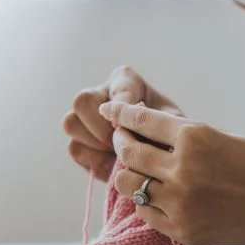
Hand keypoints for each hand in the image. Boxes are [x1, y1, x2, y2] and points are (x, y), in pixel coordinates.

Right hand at [62, 65, 184, 181]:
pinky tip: (112, 163)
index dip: (121, 106)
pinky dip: (94, 159)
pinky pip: (75, 148)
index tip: (127, 124)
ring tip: (117, 153)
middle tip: (121, 142)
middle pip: (82, 100)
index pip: (117, 87)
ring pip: (71, 123)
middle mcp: (100, 94)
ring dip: (95, 142)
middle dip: (101, 127)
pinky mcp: (79, 143)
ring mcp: (85, 119)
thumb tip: (119, 125)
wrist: (164, 162)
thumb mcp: (173, 124)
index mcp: (125, 81)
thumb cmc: (171, 135)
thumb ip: (155, 119)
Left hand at [98, 101, 244, 244]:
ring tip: (139, 171)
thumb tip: (142, 129)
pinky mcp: (182, 229)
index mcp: (194, 137)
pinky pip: (144, 212)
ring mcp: (180, 202)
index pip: (140, 120)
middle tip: (122, 141)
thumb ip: (183, 136)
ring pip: (128, 184)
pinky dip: (145, 202)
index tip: (108, 110)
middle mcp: (182, 168)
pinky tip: (156, 195)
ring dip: (129, 174)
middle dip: (121, 143)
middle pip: (129, 152)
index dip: (119, 113)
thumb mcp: (221, 137)